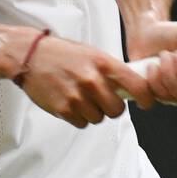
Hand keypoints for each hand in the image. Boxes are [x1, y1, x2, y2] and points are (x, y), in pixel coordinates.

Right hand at [17, 35, 155, 127]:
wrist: (30, 56)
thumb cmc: (62, 54)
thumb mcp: (92, 54)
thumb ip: (111, 71)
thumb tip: (132, 87)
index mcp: (103, 63)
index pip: (137, 85)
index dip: (146, 98)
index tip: (146, 103)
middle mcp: (92, 80)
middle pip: (117, 110)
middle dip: (111, 108)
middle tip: (102, 100)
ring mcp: (77, 96)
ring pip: (98, 118)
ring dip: (92, 112)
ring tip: (80, 97)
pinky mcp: (63, 109)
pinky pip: (81, 123)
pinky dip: (78, 117)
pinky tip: (70, 102)